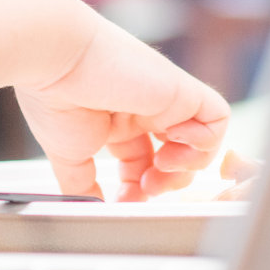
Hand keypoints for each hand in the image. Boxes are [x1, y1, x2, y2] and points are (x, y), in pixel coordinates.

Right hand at [16, 7, 228, 201]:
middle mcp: (142, 108)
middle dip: (164, 183)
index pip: (141, 161)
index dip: (136, 187)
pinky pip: (216, 118)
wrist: (55, 58)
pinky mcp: (182, 90)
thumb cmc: (53, 96)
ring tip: (159, 168)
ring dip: (186, 167)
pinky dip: (204, 141)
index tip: (121, 201)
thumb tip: (91, 211)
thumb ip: (81, 185)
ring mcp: (164, 99)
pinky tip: (172, 145)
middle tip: (144, 191)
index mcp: (115, 118)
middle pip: (172, 156)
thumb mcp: (66, 153)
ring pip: (200, 141)